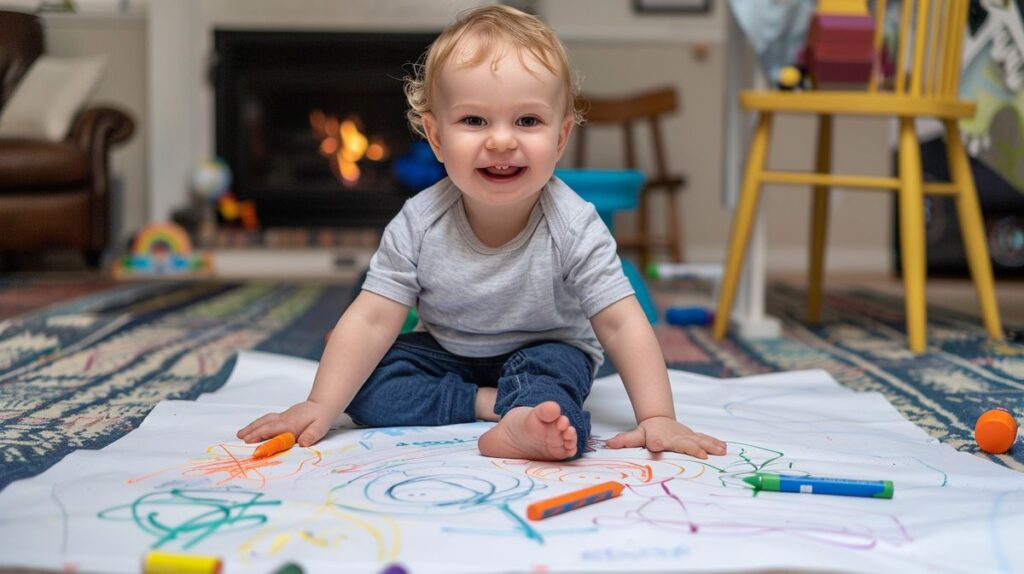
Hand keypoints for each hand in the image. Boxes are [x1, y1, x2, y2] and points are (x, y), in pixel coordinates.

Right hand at [236, 400, 336, 446]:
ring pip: (264, 420)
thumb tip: (303, 443)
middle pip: (265, 424)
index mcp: (292, 424)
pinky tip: (252, 429)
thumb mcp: (320, 427)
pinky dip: (257, 424)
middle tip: (240, 438)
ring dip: (252, 427)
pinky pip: (267, 420)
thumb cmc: (321, 418)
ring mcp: (282, 417)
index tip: (249, 441)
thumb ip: (312, 435)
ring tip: (240, 434)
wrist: (322, 404)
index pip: (274, 430)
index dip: (261, 435)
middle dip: (252, 431)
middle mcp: (284, 419)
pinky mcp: (282, 417)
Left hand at [605, 416, 726, 458]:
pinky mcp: (694, 437)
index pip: (656, 440)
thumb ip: (624, 440)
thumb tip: (608, 444)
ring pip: (698, 440)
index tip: (657, 446)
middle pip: (682, 443)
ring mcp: (686, 436)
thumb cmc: (648, 431)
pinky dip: (715, 443)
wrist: (660, 420)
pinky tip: (725, 449)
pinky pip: (706, 440)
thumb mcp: (636, 435)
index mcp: (658, 437)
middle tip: (701, 455)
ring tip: (720, 451)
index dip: (656, 443)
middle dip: (691, 448)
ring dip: (709, 446)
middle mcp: (674, 437)